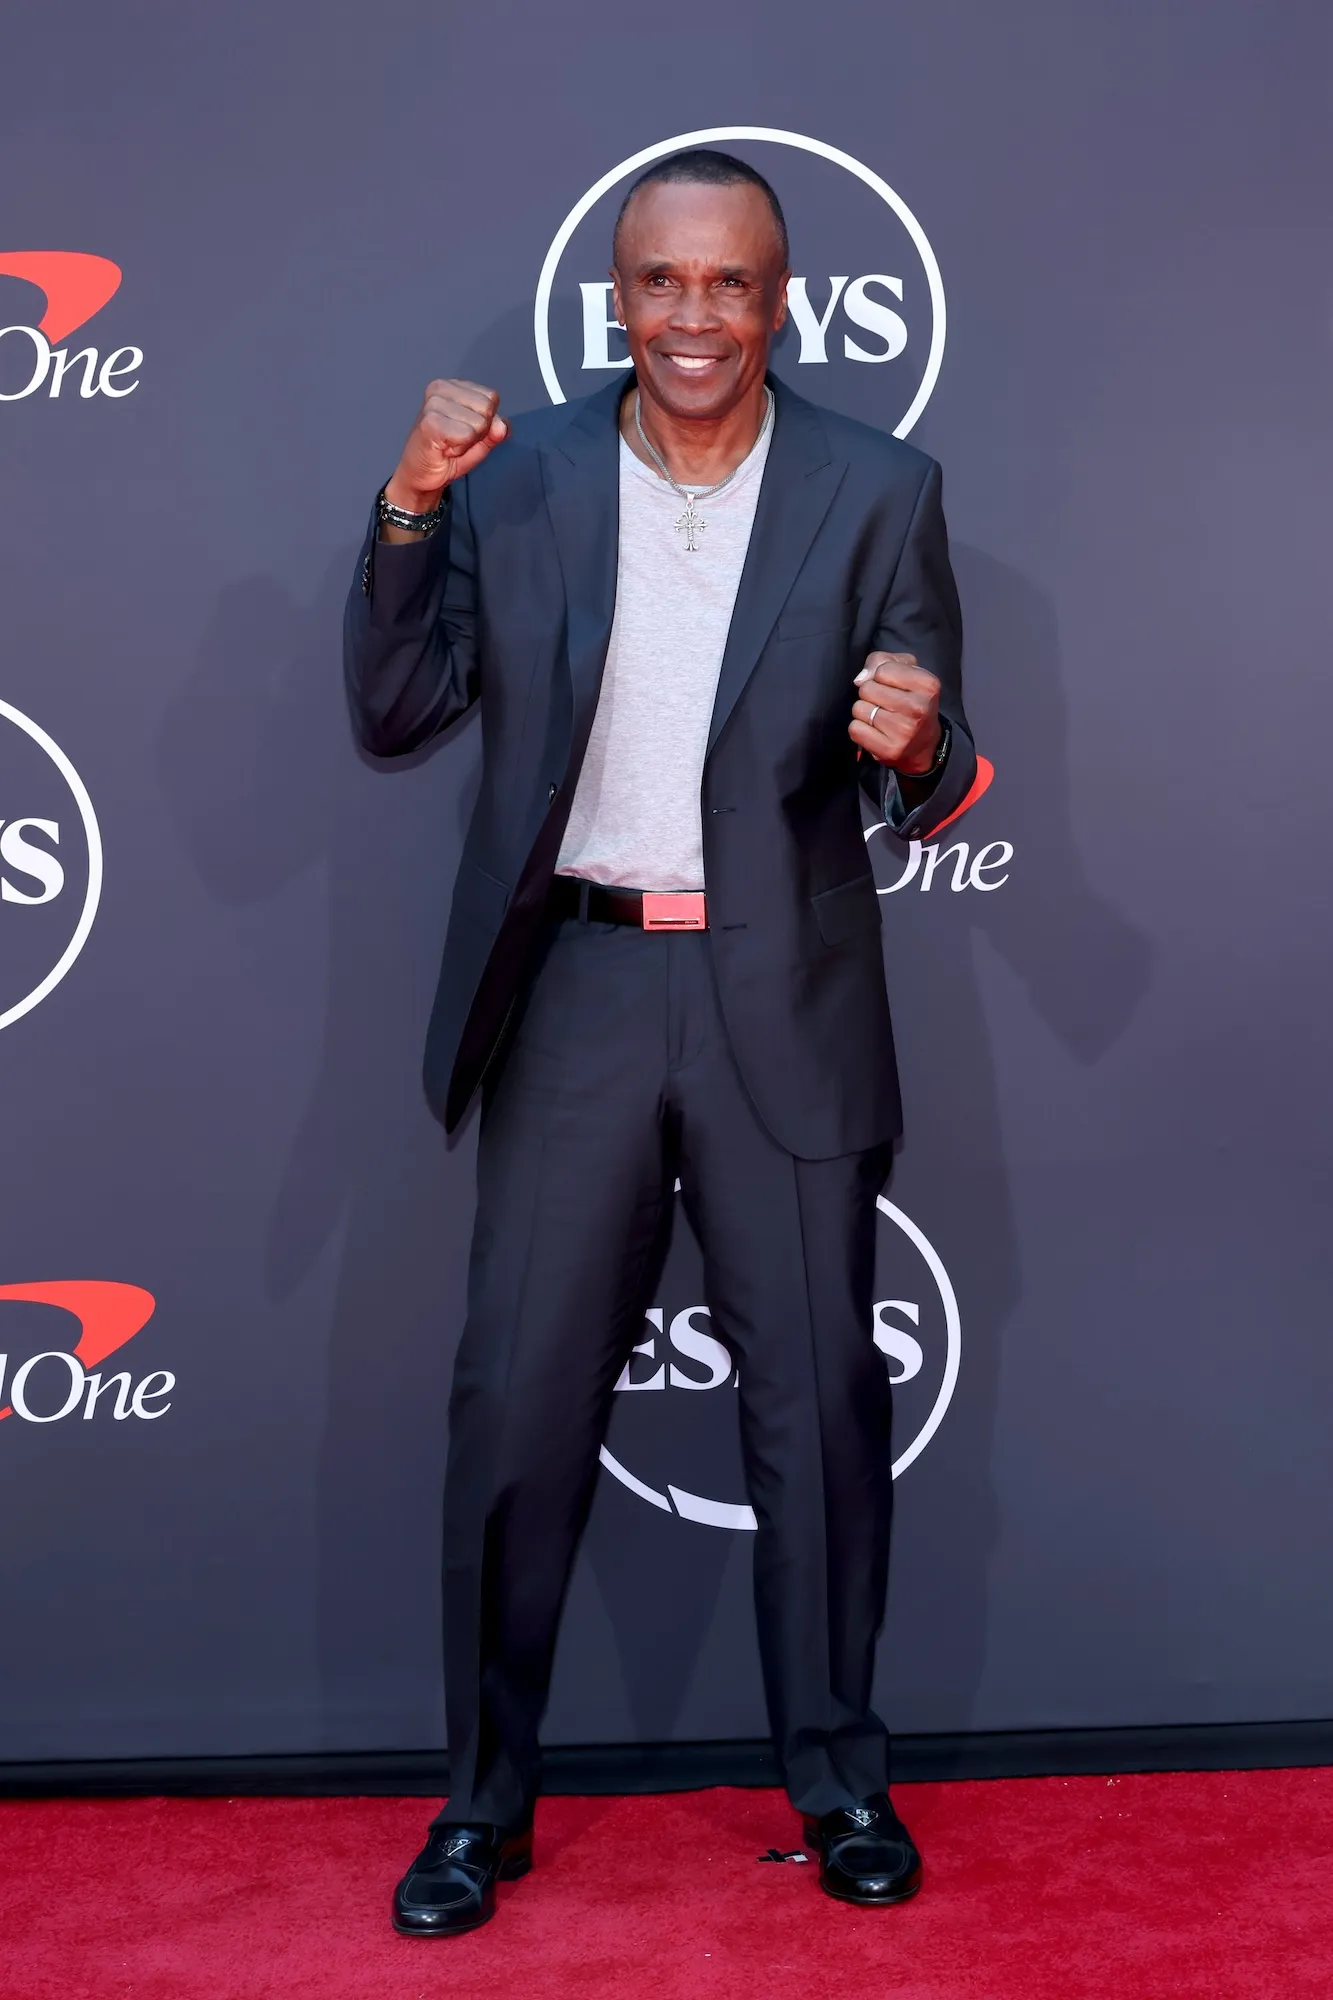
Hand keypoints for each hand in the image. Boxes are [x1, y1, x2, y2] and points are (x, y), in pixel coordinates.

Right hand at [384, 378, 507, 516]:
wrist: (421, 476)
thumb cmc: (447, 455)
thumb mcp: (480, 441)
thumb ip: (495, 431)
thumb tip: (502, 426)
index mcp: (453, 386)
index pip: (491, 397)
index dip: (485, 421)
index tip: (465, 431)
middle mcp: (441, 388)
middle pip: (487, 408)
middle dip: (477, 431)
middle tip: (456, 440)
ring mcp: (434, 403)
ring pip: (478, 423)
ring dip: (467, 442)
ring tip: (449, 444)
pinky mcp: (430, 422)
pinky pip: (466, 435)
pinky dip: (459, 448)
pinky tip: (444, 448)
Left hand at [850, 652, 940, 771]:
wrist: (924, 745)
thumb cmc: (912, 701)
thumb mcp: (907, 672)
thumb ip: (882, 661)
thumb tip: (860, 679)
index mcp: (927, 684)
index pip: (882, 669)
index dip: (881, 676)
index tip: (893, 686)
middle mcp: (918, 707)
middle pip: (867, 688)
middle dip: (871, 694)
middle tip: (886, 704)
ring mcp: (903, 731)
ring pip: (859, 708)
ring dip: (865, 712)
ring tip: (881, 718)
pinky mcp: (888, 749)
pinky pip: (855, 729)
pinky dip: (860, 729)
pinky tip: (875, 731)